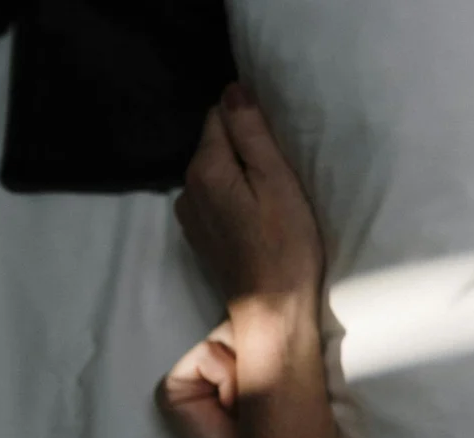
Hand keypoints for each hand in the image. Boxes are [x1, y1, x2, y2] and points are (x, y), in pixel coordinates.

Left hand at [175, 83, 323, 310]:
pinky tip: (257, 220)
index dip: (251, 124)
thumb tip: (232, 90)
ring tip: (271, 199)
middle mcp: (187, 189)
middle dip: (244, 150)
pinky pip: (214, 199)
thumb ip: (252, 133)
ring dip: (239, 176)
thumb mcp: (277, 181)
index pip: (219, 116)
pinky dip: (234, 200)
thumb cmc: (285, 245)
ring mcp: (190, 216)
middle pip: (215, 145)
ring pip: (215, 173)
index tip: (278, 148)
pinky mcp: (200, 237)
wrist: (273, 311)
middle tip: (281, 176)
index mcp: (205, 169)